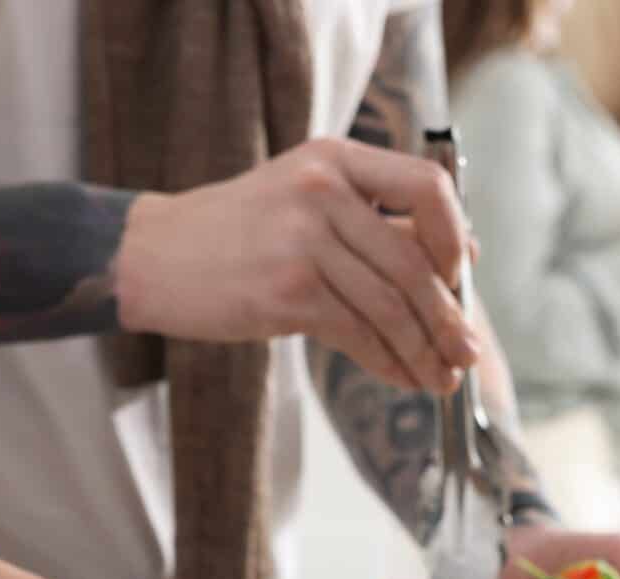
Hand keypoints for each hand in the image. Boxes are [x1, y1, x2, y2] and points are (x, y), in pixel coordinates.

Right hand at [116, 137, 479, 394]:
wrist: (153, 256)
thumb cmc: (238, 233)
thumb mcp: (307, 200)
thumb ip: (378, 216)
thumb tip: (466, 251)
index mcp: (336, 159)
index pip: (427, 186)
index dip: (453, 236)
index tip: (459, 277)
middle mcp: (323, 190)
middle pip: (413, 261)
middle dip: (447, 317)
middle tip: (466, 352)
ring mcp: (303, 240)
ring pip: (390, 306)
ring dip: (423, 351)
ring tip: (439, 378)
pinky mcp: (286, 291)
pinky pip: (358, 334)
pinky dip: (388, 363)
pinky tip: (401, 378)